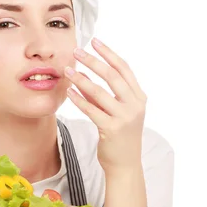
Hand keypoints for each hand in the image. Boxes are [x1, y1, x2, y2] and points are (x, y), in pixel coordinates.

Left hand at [65, 37, 146, 173]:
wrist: (126, 165)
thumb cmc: (120, 137)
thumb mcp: (117, 113)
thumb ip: (103, 95)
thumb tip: (83, 77)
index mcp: (139, 97)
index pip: (124, 69)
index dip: (109, 53)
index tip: (95, 41)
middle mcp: (134, 105)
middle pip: (112, 76)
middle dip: (93, 61)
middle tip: (77, 51)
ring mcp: (124, 117)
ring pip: (100, 92)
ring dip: (82, 79)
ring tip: (68, 69)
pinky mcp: (111, 129)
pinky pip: (91, 110)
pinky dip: (79, 99)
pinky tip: (69, 91)